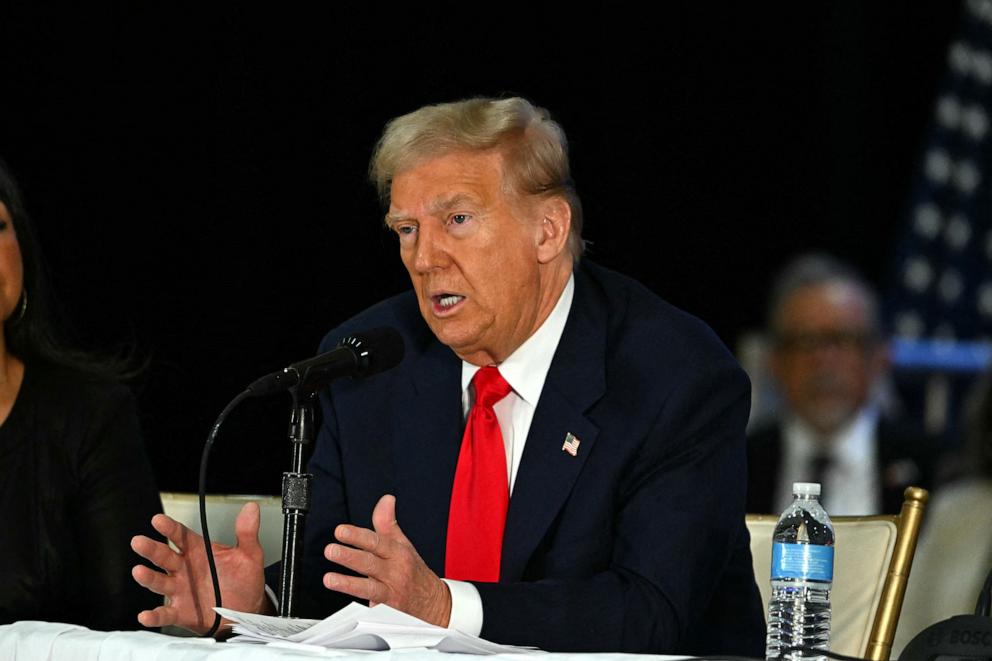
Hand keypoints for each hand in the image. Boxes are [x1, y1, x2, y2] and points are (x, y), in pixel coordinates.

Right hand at [130, 502, 267, 632]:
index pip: (180, 536)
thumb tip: (251, 509)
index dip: (169, 528)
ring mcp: (180, 591)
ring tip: (139, 572)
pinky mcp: (181, 612)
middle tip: (140, 542)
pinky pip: (165, 614)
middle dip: (152, 549)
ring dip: (148, 577)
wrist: (246, 610)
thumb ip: (247, 532)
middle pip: (164, 556)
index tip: (158, 520)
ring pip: (160, 582)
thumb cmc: (243, 581)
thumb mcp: (249, 555)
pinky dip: (154, 616)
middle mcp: (185, 569)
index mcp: (198, 551)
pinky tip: (146, 615)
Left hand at [324, 494, 451, 626]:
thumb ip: (388, 522)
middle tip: (331, 550)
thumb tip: (385, 499)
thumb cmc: (413, 569)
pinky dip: (362, 606)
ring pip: (369, 587)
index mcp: (397, 552)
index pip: (376, 541)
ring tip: (329, 579)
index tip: (341, 531)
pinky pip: (373, 607)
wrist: (432, 600)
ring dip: (348, 583)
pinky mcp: (386, 608)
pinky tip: (347, 605)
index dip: (358, 536)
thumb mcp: (403, 543)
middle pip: (370, 562)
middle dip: (350, 556)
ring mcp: (390, 590)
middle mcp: (394, 570)